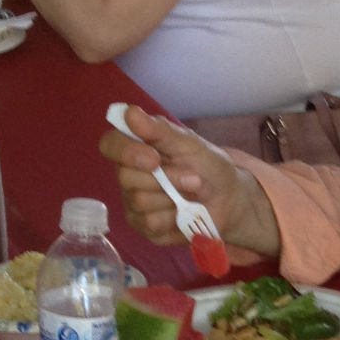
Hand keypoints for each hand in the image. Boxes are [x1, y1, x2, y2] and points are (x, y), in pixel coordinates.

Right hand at [99, 104, 279, 260]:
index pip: (110, 145)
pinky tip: (185, 212)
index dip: (126, 152)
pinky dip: (174, 218)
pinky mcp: (144, 227)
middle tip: (194, 178)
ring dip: (174, 198)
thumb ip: (160, 131)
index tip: (154, 158)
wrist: (229, 198)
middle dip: (166, 178)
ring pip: (140, 202)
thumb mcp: (190, 145)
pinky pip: (151, 224)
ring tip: (192, 194)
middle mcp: (128, 176)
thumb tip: (129, 112)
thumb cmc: (207, 166)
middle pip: (127, 178)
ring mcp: (133, 203)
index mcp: (135, 149)